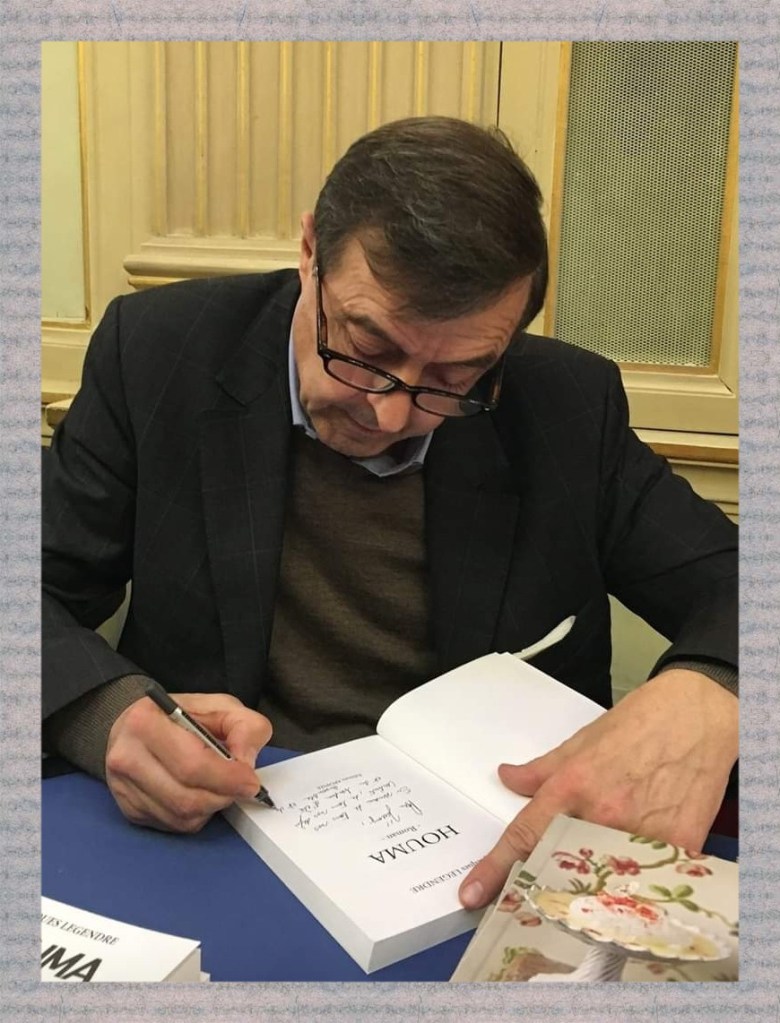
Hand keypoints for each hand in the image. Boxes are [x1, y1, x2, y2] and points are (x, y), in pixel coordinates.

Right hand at [105, 692, 272, 832]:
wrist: (136, 727)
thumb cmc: (180, 716)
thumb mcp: (220, 706)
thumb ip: (244, 726)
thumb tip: (246, 761)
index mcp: (146, 723)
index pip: (192, 764)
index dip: (228, 778)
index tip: (251, 781)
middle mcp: (127, 758)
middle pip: (187, 797)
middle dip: (224, 795)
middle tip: (241, 786)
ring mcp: (124, 788)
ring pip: (182, 816)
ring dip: (212, 806)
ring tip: (220, 786)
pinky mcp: (129, 811)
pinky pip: (174, 825)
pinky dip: (197, 815)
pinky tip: (200, 794)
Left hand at [459, 669, 736, 908]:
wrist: (697, 715)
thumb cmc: (641, 724)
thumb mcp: (582, 741)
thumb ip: (542, 769)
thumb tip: (508, 778)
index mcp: (573, 787)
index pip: (525, 836)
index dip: (495, 870)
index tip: (472, 894)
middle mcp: (603, 815)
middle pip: (560, 868)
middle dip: (544, 885)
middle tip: (533, 896)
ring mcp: (642, 835)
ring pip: (606, 882)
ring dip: (595, 887)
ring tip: (597, 879)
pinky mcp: (680, 848)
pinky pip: (650, 879)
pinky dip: (640, 879)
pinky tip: (638, 874)